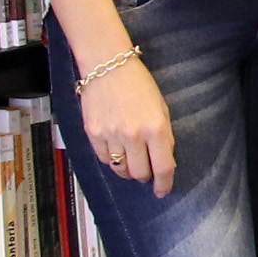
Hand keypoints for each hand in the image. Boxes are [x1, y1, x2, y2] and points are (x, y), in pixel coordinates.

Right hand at [76, 41, 176, 195]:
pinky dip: (111, 160)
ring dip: (128, 171)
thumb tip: (163, 163)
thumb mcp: (161, 109)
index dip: (164, 184)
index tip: (163, 190)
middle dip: (145, 177)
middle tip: (146, 172)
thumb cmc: (139, 84)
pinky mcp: (93, 133)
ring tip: (131, 161)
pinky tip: (115, 151)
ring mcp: (111, 135)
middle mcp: (133, 135)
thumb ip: (163, 137)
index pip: (162, 167)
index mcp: (156, 128)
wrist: (108, 65)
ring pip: (120, 169)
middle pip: (140, 173)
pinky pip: (103, 159)